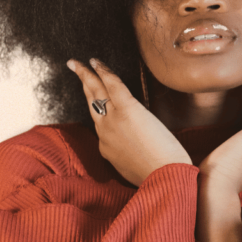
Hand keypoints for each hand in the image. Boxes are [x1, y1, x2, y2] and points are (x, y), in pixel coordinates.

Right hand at [67, 59, 191, 185]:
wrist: (166, 179)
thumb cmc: (160, 176)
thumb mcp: (135, 171)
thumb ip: (129, 158)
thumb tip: (136, 151)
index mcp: (107, 148)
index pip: (100, 123)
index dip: (99, 108)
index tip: (95, 95)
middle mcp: (104, 133)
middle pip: (90, 102)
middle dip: (82, 84)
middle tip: (75, 68)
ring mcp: (113, 121)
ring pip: (96, 92)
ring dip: (87, 74)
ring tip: (79, 63)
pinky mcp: (127, 110)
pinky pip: (112, 85)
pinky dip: (103, 72)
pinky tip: (97, 63)